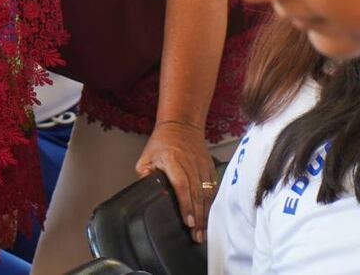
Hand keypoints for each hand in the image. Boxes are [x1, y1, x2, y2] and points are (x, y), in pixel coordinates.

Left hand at [135, 121, 215, 242]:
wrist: (181, 125)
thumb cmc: (161, 143)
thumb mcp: (146, 158)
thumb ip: (145, 177)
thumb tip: (148, 194)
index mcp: (172, 159)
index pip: (181, 184)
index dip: (185, 204)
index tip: (188, 221)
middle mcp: (189, 162)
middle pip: (196, 193)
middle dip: (198, 216)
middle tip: (196, 235)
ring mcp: (202, 164)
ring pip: (207, 193)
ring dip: (206, 213)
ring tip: (203, 231)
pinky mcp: (210, 167)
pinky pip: (213, 188)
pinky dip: (212, 203)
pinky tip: (210, 216)